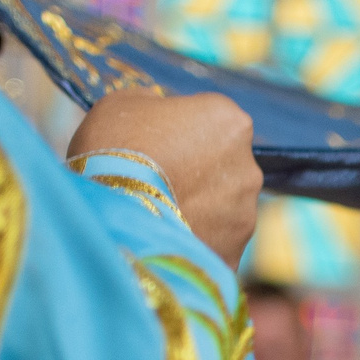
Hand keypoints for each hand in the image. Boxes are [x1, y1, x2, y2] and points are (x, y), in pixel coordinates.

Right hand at [71, 89, 261, 269]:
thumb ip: (152, 104)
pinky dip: (193, 245)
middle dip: (196, 174)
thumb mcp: (122, 105)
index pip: (210, 121)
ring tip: (156, 218)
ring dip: (198, 212)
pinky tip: (163, 244)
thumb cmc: (114, 150)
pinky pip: (213, 245)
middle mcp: (248, 166)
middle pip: (222, 167)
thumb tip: (159, 110)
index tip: (154, 146)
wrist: (110, 219)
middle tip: (156, 184)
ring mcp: (244, 215)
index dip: (179, 133)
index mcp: (228, 119)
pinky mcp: (233, 255)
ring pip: (221, 210)